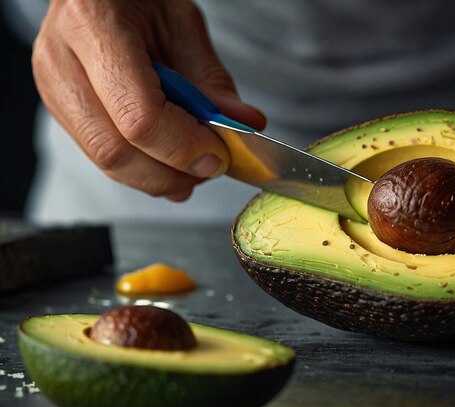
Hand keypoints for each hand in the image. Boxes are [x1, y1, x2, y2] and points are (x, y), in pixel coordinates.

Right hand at [33, 0, 264, 200]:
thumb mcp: (183, 24)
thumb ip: (211, 81)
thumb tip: (244, 126)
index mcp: (94, 24)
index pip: (139, 115)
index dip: (183, 147)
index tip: (218, 156)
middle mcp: (61, 60)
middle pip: (115, 149)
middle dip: (170, 172)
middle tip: (210, 168)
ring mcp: (53, 87)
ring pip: (105, 160)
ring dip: (158, 177)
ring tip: (193, 167)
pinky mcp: (59, 108)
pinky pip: (101, 155)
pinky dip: (141, 167)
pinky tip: (168, 161)